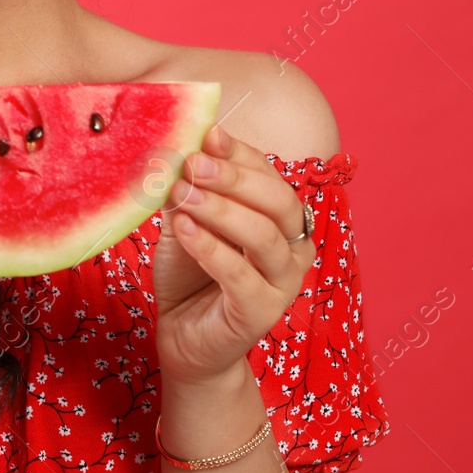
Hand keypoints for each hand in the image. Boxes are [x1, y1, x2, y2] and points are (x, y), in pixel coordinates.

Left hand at [152, 125, 316, 389]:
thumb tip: (180, 147)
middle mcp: (292, 248)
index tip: (207, 134)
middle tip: (193, 163)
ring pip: (265, 236)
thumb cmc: (189, 274)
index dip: (240, 154)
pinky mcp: (262, 313)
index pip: (269, 176)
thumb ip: (190, 190)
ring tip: (182, 193)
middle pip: (278, 203)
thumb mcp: (187, 222)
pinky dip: (211, 248)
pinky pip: (241, 275)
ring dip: (221, 210)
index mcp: (280, 220)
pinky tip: (183, 228)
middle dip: (234, 178)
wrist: (184, 338)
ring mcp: (282, 284)